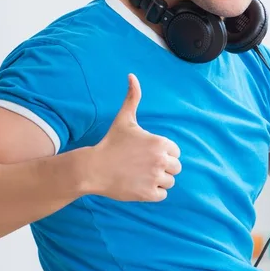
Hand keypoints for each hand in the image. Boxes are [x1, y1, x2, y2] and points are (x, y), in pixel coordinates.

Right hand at [89, 73, 181, 201]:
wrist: (94, 168)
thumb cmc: (111, 142)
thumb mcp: (124, 119)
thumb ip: (132, 97)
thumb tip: (132, 75)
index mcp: (161, 143)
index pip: (175, 151)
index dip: (162, 152)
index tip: (146, 153)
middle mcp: (161, 160)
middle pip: (176, 168)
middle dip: (163, 167)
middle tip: (144, 165)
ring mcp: (155, 178)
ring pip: (169, 182)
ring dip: (158, 180)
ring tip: (141, 175)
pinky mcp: (149, 194)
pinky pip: (162, 195)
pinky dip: (153, 192)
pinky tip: (139, 185)